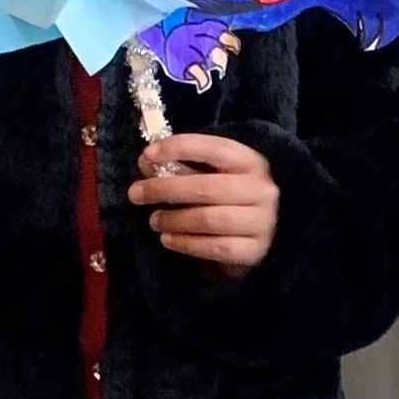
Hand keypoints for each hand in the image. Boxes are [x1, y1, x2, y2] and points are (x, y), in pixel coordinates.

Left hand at [129, 134, 279, 272]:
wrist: (260, 236)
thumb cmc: (228, 199)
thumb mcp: (211, 176)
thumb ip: (181, 168)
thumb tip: (146, 161)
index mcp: (251, 163)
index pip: (216, 149)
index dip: (180, 148)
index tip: (148, 154)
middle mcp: (262, 190)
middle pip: (206, 188)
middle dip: (165, 189)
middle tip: (135, 194)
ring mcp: (262, 222)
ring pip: (208, 219)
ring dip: (173, 219)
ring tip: (154, 220)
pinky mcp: (254, 250)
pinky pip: (214, 247)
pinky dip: (185, 243)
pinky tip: (167, 239)